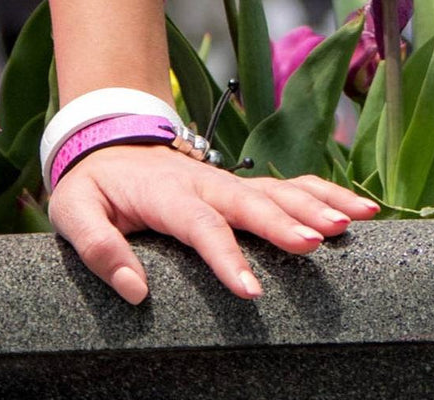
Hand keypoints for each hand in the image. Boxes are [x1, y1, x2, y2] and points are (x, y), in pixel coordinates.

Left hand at [48, 145, 379, 303]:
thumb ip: (97, 247)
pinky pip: (289, 185)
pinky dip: (324, 192)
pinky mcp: (243, 184)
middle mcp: (205, 182)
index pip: (199, 222)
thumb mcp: (74, 212)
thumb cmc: (95, 184)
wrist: (111, 142)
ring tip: (354, 221)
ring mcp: (228, 180)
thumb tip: (135, 291)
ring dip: (317, 202)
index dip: (226, 254)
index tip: (251, 289)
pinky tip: (359, 207)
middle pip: (250, 200)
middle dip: (285, 221)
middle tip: (319, 243)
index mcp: (165, 192)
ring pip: (279, 188)